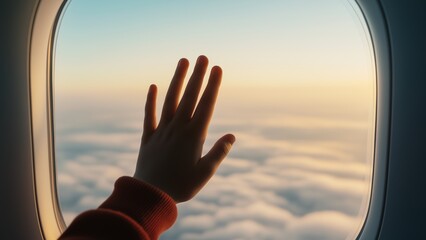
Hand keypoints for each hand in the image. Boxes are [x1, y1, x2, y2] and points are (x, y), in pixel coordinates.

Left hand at [133, 56, 234, 202]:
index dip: (213, 85)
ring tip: (183, 62)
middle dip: (198, 76)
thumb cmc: (181, 187)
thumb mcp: (205, 173)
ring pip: (170, 100)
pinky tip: (153, 86)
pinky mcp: (149, 137)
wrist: (150, 196)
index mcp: (194, 136)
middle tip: (203, 57)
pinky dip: (151, 100)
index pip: (206, 105)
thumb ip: (218, 153)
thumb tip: (232, 135)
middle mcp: (178, 128)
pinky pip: (149, 115)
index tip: (217, 69)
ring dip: (177, 80)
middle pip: (190, 97)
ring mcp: (162, 131)